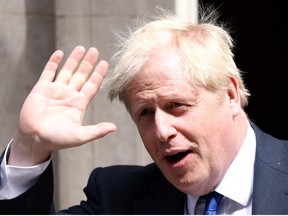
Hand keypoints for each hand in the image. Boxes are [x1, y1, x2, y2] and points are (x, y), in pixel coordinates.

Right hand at [9, 46, 116, 165]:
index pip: (92, 85)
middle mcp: (69, 94)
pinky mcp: (41, 88)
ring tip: (81, 48)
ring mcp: (55, 90)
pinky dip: (53, 62)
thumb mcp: (80, 136)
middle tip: (95, 50)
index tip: (105, 63)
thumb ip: (96, 131)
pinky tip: (60, 53)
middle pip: (81, 75)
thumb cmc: (57, 140)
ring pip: (67, 71)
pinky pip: (48, 72)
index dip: (98, 75)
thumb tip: (114, 128)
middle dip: (88, 63)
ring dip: (74, 60)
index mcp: (79, 103)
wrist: (34, 139)